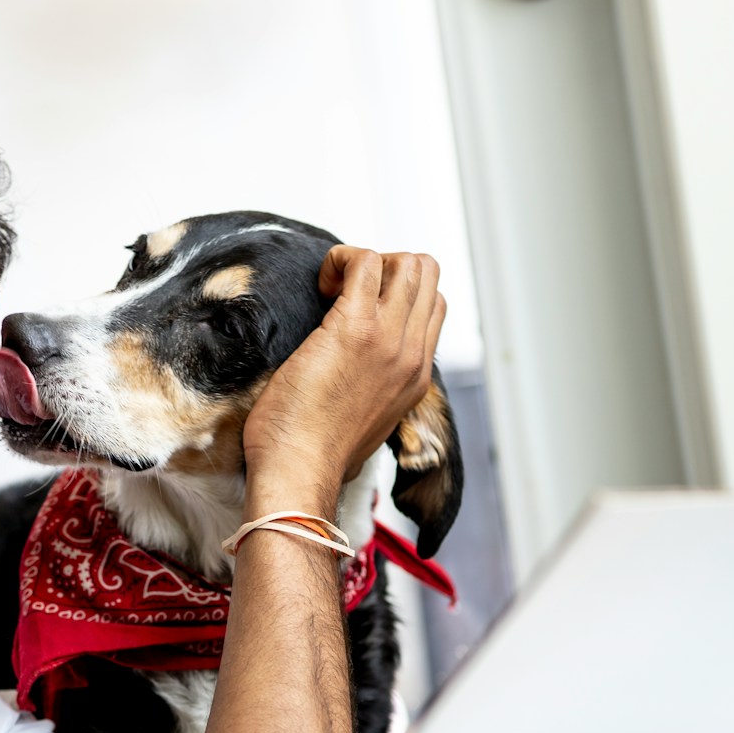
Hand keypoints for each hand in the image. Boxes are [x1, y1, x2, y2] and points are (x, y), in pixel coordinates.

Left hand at [243, 246, 445, 506]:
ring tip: (333, 290)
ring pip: (408, 263)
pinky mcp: (354, 328)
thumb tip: (349, 381)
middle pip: (426, 276)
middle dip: (386, 268)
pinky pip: (365, 261)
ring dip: (366, 261)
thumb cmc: (313, 455)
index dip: (396, 293)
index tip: (358, 310)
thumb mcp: (363, 423)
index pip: (433, 307)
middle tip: (346, 293)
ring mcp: (389, 340)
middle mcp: (412, 355)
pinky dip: (341, 260)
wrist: (300, 472)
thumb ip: (371, 393)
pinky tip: (321, 285)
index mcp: (415, 377)